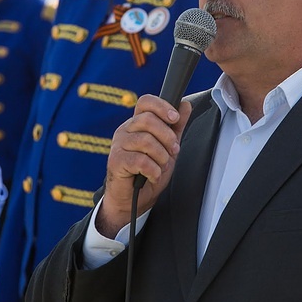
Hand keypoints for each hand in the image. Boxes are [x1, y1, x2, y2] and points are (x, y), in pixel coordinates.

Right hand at [98, 94, 191, 237]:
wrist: (134, 200)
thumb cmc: (149, 172)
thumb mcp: (168, 147)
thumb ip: (176, 126)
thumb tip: (185, 105)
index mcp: (137, 123)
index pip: (146, 102)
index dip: (162, 106)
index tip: (175, 118)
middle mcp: (125, 130)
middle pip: (148, 119)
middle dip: (167, 137)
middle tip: (173, 151)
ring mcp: (118, 145)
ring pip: (146, 140)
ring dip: (161, 157)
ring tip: (161, 166)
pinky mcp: (116, 161)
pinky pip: (140, 160)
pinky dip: (153, 170)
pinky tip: (153, 176)